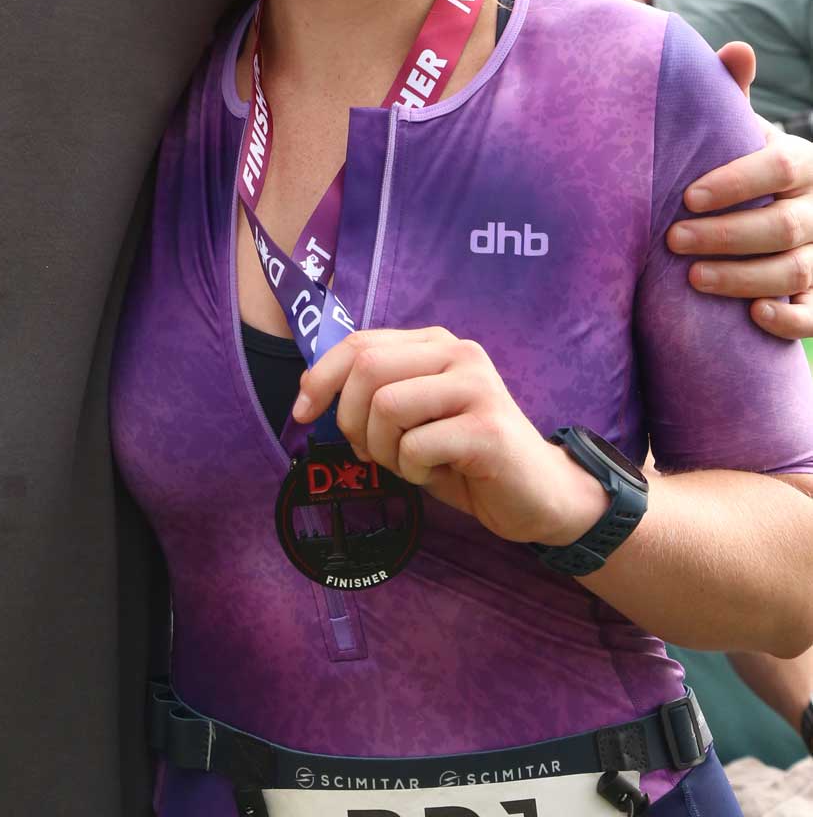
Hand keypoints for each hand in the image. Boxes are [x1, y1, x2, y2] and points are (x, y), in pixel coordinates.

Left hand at [291, 326, 607, 546]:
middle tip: (373, 453)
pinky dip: (413, 471)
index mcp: (435, 343)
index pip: (359, 342)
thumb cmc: (465, 457)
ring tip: (411, 464)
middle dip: (350, 420)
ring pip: (386, 406)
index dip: (320, 376)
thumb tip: (310, 392)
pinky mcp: (486, 428)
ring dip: (384, 449)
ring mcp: (475, 386)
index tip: (301, 411)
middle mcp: (457, 353)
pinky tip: (438, 475)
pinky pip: (416, 446)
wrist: (539, 495)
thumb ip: (376, 393)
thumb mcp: (414, 417)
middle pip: (367, 369)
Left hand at [668, 44, 812, 339]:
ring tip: (694, 279)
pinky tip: (756, 316)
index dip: (736, 183)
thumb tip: (737, 49)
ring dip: (746, 278)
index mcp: (804, 161)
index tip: (687, 196)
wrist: (776, 206)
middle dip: (727, 235)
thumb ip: (733, 95)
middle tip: (674, 240)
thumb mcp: (741, 130)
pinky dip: (792, 319)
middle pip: (784, 225)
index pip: (779, 167)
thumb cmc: (745, 163)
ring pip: (798, 271)